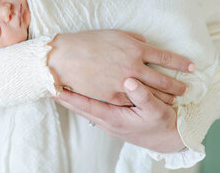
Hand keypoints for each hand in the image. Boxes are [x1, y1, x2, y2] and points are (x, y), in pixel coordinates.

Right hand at [47, 30, 193, 104]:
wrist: (67, 57)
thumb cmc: (89, 42)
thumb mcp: (115, 34)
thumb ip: (134, 39)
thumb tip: (145, 43)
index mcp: (135, 49)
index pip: (165, 56)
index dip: (181, 62)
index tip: (191, 67)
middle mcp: (133, 66)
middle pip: (163, 79)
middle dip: (177, 85)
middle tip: (186, 89)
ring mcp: (123, 83)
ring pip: (151, 94)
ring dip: (164, 97)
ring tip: (173, 100)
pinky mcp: (112, 96)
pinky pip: (132, 101)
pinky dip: (141, 103)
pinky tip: (147, 105)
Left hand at [52, 78, 185, 152]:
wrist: (171, 139)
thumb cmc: (163, 125)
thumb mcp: (157, 111)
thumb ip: (143, 97)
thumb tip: (128, 81)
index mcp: (115, 119)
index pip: (86, 106)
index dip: (70, 96)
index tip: (53, 88)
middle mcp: (108, 120)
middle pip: (80, 107)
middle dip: (64, 96)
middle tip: (48, 82)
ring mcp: (109, 120)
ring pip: (85, 106)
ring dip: (72, 96)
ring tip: (57, 84)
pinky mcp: (114, 116)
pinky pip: (93, 106)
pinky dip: (83, 97)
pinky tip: (79, 89)